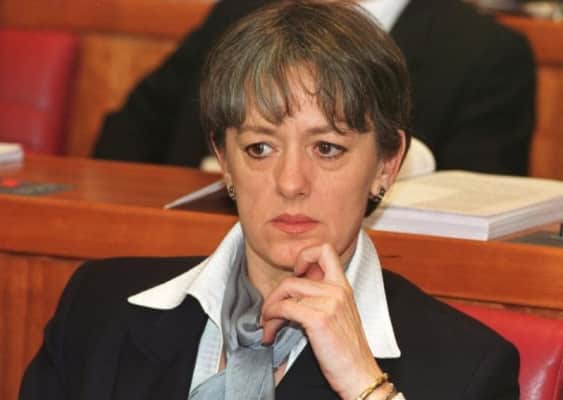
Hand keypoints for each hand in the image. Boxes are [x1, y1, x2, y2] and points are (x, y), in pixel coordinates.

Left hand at [260, 244, 383, 399]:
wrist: (359, 374)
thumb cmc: (346, 350)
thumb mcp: (338, 314)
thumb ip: (321, 296)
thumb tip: (292, 290)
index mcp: (343, 286)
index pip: (325, 250)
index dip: (305, 256)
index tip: (296, 274)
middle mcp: (337, 289)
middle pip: (292, 277)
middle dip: (274, 296)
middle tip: (269, 313)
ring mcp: (329, 302)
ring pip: (285, 291)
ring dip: (269, 310)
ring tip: (268, 326)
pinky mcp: (319, 318)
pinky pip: (283, 308)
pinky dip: (271, 319)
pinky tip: (271, 332)